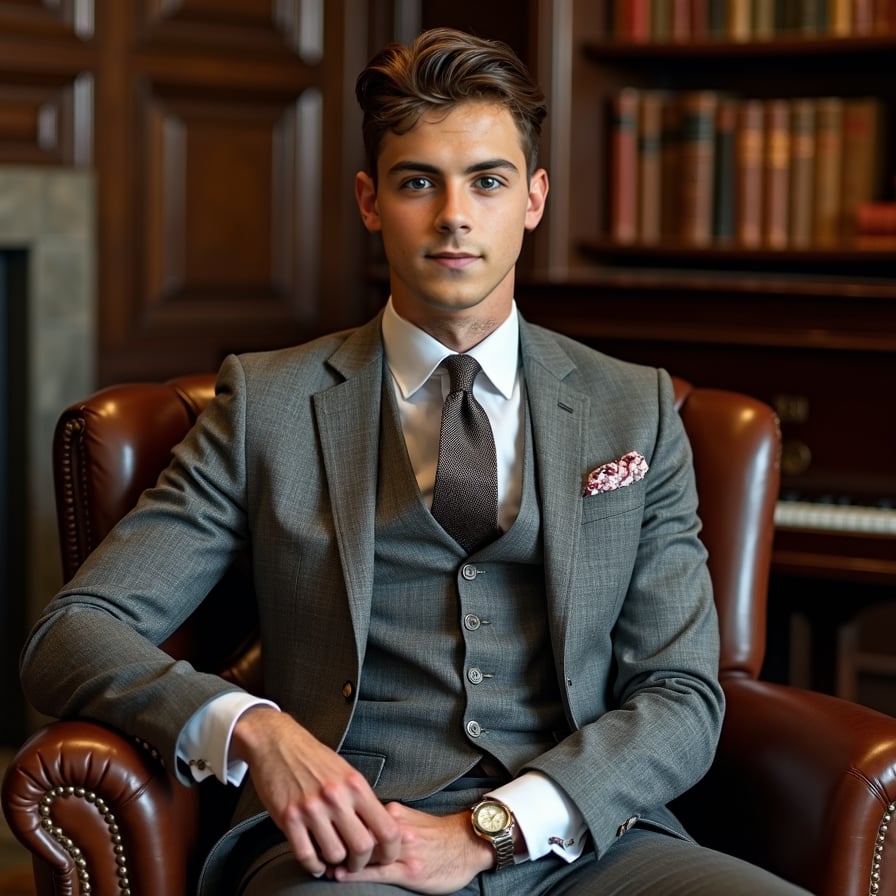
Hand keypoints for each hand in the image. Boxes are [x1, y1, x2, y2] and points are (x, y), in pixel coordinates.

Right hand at [231, 707, 400, 877]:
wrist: (277, 743)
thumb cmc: (313, 758)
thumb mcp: (346, 772)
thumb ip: (361, 800)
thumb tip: (377, 831)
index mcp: (355, 784)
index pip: (386, 828)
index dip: (390, 850)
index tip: (386, 857)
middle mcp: (336, 796)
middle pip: (362, 847)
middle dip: (361, 862)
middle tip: (356, 862)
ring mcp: (311, 808)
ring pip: (334, 855)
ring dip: (336, 863)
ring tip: (333, 857)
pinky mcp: (289, 817)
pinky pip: (306, 855)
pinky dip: (314, 865)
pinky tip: (316, 861)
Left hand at [330, 803, 494, 893]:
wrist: (469, 843)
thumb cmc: (438, 834)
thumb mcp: (409, 818)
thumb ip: (384, 819)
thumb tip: (356, 822)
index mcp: (394, 813)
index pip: (356, 817)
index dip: (337, 824)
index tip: (320, 827)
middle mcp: (397, 828)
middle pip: (357, 833)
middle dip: (335, 841)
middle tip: (314, 847)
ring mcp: (403, 850)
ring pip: (365, 853)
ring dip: (341, 858)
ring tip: (321, 864)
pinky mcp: (410, 871)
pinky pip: (378, 872)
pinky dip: (356, 874)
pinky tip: (340, 875)